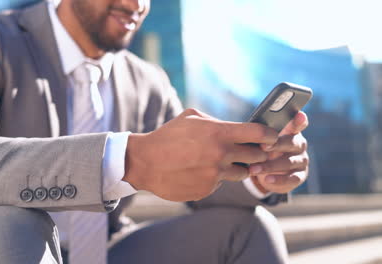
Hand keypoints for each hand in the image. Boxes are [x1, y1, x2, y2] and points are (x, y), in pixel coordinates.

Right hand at [123, 108, 278, 201]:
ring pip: (241, 173)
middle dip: (256, 153)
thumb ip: (217, 122)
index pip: (260, 134)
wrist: (145, 162)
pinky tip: (199, 171)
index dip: (271, 135)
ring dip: (235, 167)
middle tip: (249, 150)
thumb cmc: (168, 136)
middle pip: (257, 156)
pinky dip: (215, 178)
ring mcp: (215, 175)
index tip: (272, 137)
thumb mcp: (191, 117)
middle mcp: (221, 155)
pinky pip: (221, 184)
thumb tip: (236, 127)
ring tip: (217, 161)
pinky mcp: (207, 190)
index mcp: (219, 133)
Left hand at [249, 111, 308, 193]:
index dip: (299, 120)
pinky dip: (279, 180)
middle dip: (277, 144)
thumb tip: (248, 130)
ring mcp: (301, 161)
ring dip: (270, 166)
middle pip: (292, 142)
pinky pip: (292, 178)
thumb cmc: (264, 149)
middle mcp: (299, 145)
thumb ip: (261, 134)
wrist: (269, 173)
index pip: (298, 124)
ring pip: (289, 162)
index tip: (299, 116)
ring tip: (253, 169)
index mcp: (291, 131)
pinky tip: (267, 180)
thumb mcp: (262, 140)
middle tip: (263, 146)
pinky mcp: (300, 176)